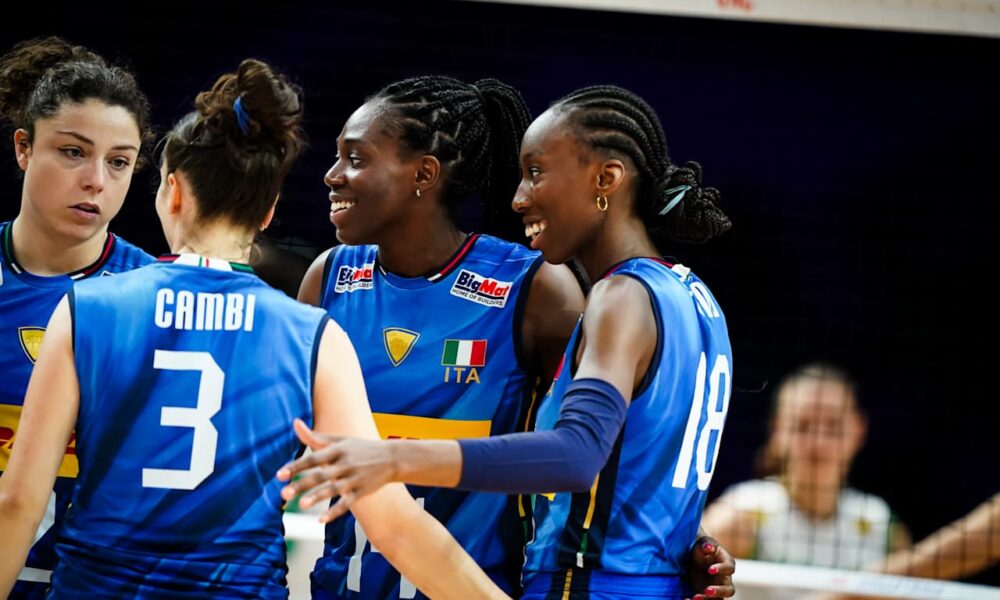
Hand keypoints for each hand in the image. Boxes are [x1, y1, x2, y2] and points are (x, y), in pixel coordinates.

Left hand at [276, 419, 398, 522]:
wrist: (392, 457)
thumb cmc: (361, 448)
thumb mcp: (339, 440)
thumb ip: (315, 436)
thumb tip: (294, 422)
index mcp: (338, 450)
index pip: (313, 459)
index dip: (296, 466)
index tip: (279, 475)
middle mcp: (345, 464)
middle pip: (320, 475)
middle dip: (301, 484)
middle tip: (283, 493)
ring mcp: (354, 478)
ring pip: (333, 489)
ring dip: (317, 497)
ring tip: (301, 504)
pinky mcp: (362, 491)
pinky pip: (347, 503)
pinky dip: (335, 512)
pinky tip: (321, 520)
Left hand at [686, 535, 735, 598]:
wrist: (693, 554)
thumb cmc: (702, 547)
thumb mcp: (704, 543)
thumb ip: (707, 544)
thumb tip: (708, 547)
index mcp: (727, 563)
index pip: (730, 568)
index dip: (722, 569)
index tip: (710, 569)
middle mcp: (724, 579)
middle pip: (729, 589)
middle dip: (719, 591)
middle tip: (707, 590)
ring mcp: (717, 588)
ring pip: (718, 599)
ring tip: (695, 597)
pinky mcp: (708, 595)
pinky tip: (686, 599)